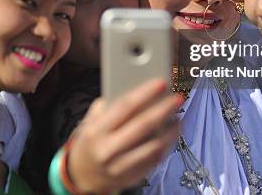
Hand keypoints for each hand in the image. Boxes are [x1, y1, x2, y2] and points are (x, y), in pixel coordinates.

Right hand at [67, 79, 181, 192]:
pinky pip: (156, 159)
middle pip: (143, 126)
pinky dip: (167, 144)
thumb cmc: (91, 141)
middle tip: (177, 98)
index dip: (145, 93)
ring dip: (170, 129)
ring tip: (178, 116)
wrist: (83, 175)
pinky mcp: (133, 177)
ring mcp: (121, 166)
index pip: (124, 107)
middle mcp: (108, 149)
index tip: (161, 83)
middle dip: (163, 109)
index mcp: (97, 131)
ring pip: (153, 146)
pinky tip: (171, 133)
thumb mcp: (91, 121)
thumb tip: (136, 89)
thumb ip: (109, 105)